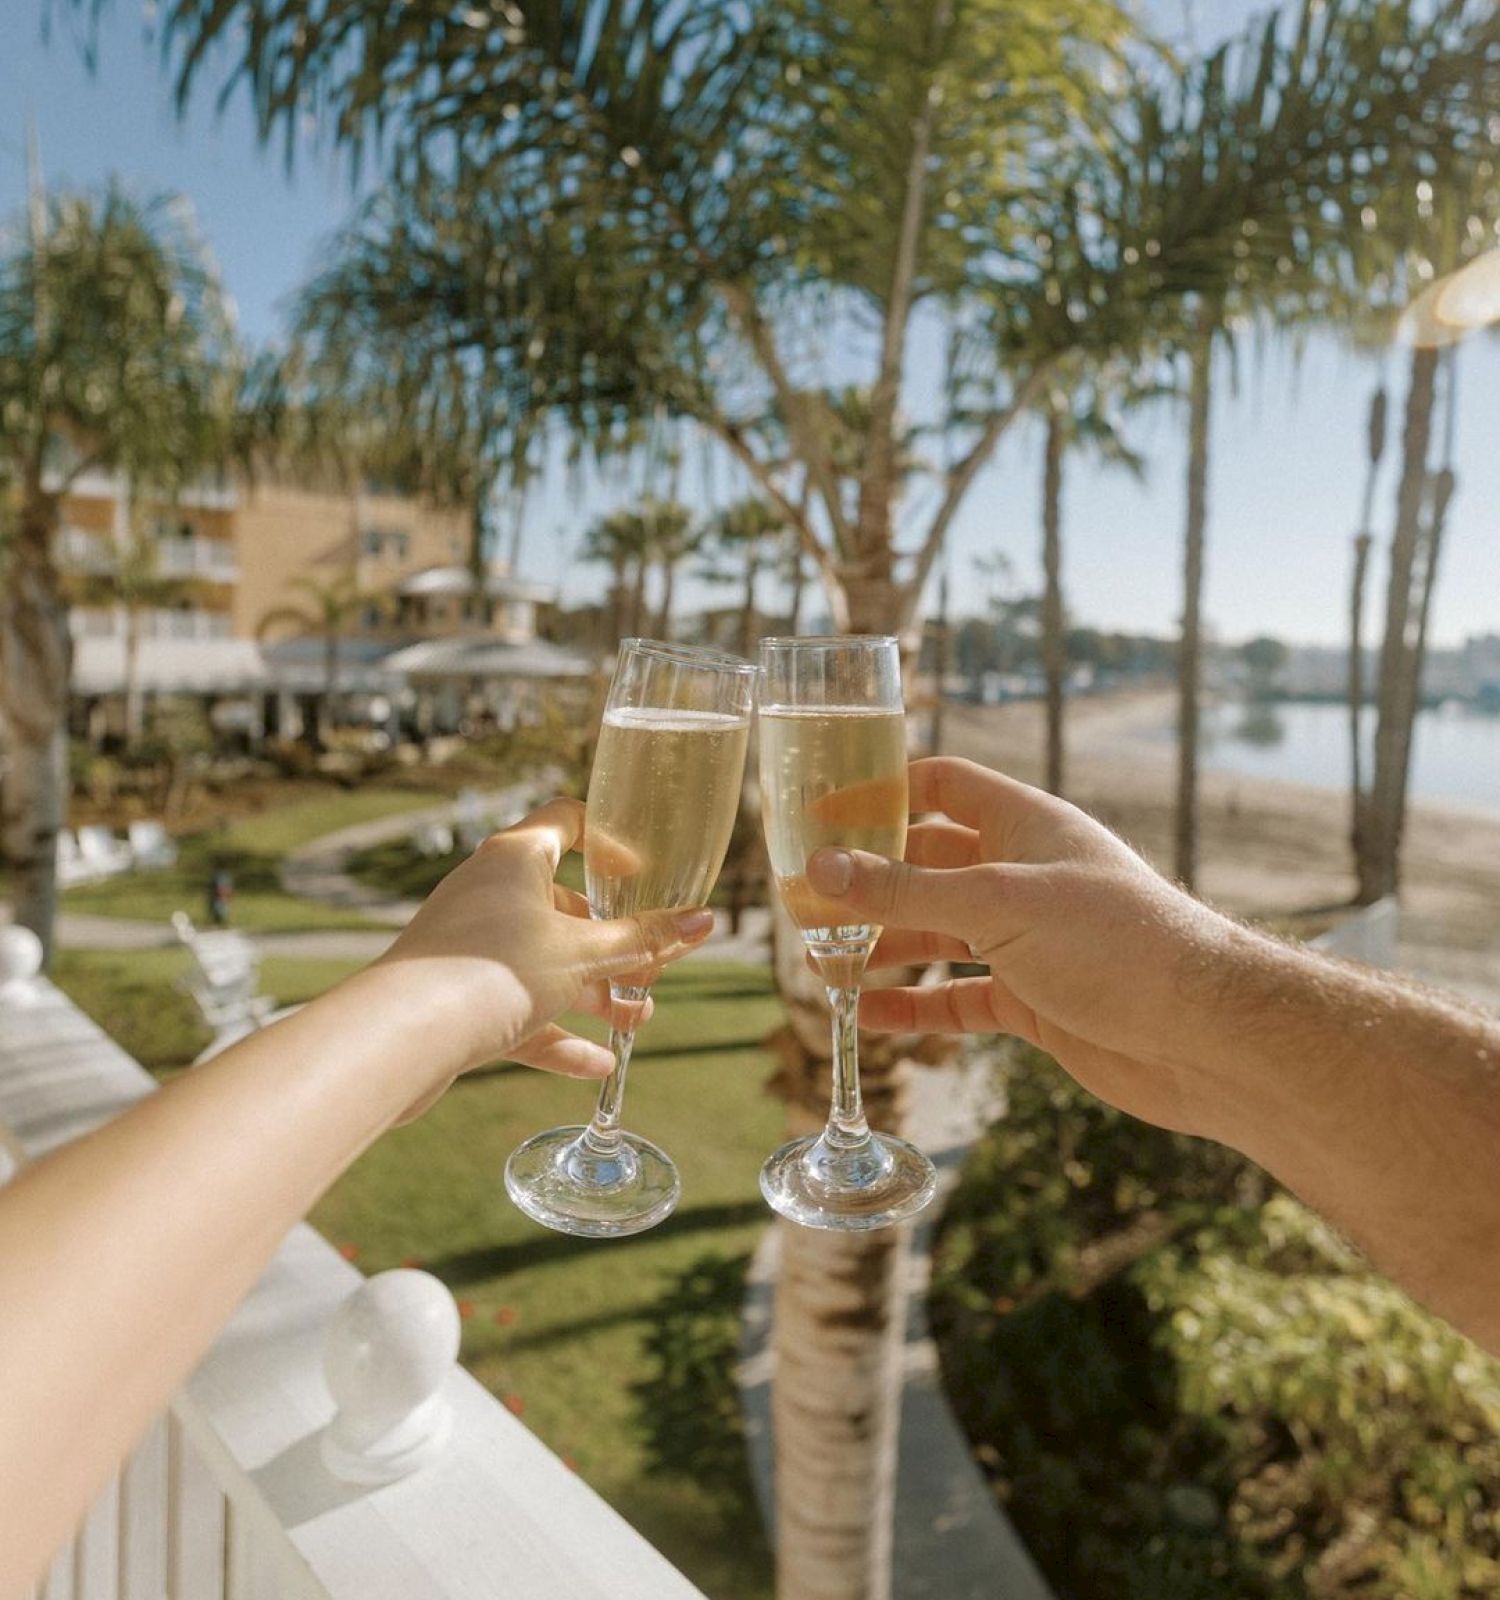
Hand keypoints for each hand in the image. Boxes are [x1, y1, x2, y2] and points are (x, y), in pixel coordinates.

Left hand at [376, 798, 713, 1102]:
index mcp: (515, 858)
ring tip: (637, 1021)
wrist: (403, 1035)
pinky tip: (597, 1066)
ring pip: (543, 962)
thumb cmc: (493, 970)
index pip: (566, 821)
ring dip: (593, 991)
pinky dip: (557, 1033)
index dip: (608, 841)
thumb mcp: (584, 953)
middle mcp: (487, 892)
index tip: (641, 874)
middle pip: (562, 905)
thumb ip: (645, 939)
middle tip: (651, 969)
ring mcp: (470, 945)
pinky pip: (518, 1008)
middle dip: (612, 942)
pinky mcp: (458, 996)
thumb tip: (705, 921)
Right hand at [805, 757, 1249, 1140]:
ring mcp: (1027, 941)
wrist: (1203, 1036)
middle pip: (927, 864)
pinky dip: (914, 1004)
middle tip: (803, 900)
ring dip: (881, 944)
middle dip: (868, 881)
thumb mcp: (997, 904)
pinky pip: (957, 996)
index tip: (819, 814)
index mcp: (1025, 825)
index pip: (942, 786)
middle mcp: (1023, 876)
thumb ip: (904, 889)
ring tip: (820, 960)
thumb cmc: (1115, 943)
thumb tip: (820, 868)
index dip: (881, 793)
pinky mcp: (1033, 1001)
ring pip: (937, 933)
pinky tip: (866, 1014)